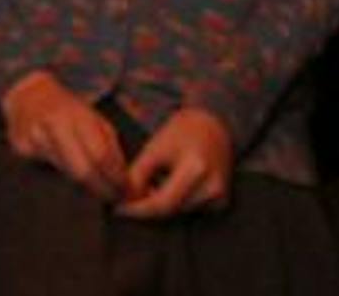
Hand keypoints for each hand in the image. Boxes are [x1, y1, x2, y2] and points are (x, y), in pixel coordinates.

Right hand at [0, 70, 128, 201]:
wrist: (27, 97)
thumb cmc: (68, 110)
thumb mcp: (95, 120)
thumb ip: (111, 148)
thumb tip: (128, 182)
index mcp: (77, 115)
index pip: (101, 155)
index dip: (115, 178)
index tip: (125, 191)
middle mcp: (54, 126)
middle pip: (82, 171)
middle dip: (101, 190)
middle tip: (113, 199)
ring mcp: (34, 138)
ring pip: (65, 175)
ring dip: (85, 188)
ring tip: (96, 190)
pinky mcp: (21, 149)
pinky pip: (48, 172)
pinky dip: (63, 180)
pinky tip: (69, 179)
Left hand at [115, 107, 232, 219]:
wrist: (212, 127)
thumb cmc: (181, 133)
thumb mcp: (154, 148)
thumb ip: (137, 175)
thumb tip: (125, 199)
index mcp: (196, 170)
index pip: (162, 202)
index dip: (138, 209)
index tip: (118, 209)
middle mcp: (212, 188)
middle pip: (170, 209)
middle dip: (146, 205)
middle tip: (127, 197)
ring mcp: (219, 198)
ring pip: (178, 211)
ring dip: (159, 203)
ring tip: (150, 184)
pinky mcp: (221, 203)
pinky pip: (189, 210)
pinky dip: (174, 202)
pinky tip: (167, 185)